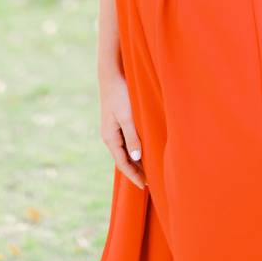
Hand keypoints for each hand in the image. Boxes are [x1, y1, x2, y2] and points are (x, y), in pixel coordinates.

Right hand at [99, 74, 145, 188]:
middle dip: (136, 171)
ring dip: (136, 161)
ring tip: (150, 171)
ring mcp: (114, 129)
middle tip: (151, 183)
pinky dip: (135, 150)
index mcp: (110, 137)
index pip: (123, 163)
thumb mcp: (127, 116)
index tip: (145, 186)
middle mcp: (110, 136)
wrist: (112, 74)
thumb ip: (132, 137)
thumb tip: (136, 158)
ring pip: (126, 151)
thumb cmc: (121, 94)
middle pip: (124, 159)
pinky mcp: (119, 121)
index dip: (134, 175)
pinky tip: (144, 151)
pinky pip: (127, 141)